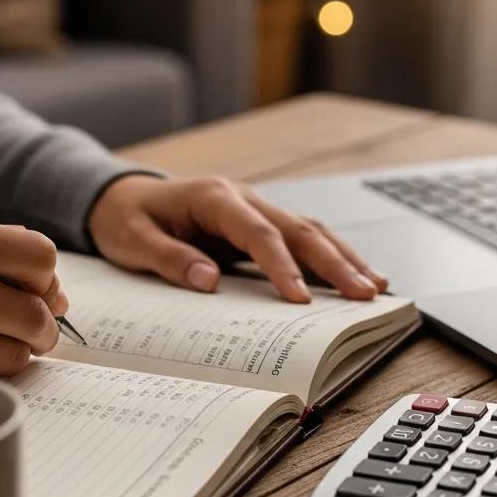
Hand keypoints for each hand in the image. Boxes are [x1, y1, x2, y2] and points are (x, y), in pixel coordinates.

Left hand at [87, 175, 387, 302]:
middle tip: (364, 294)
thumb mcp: (132, 240)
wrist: (122, 197)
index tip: (300, 299)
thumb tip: (208, 280)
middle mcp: (242, 198)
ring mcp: (254, 209)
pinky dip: (329, 257)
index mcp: (214, 197)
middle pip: (298, 229)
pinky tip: (353, 276)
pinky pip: (299, 240)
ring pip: (308, 231)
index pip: (258, 233)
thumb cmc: (126, 219)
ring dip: (342, 258)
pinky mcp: (257, 225)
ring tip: (375, 288)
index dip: (282, 266)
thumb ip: (169, 258)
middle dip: (335, 263)